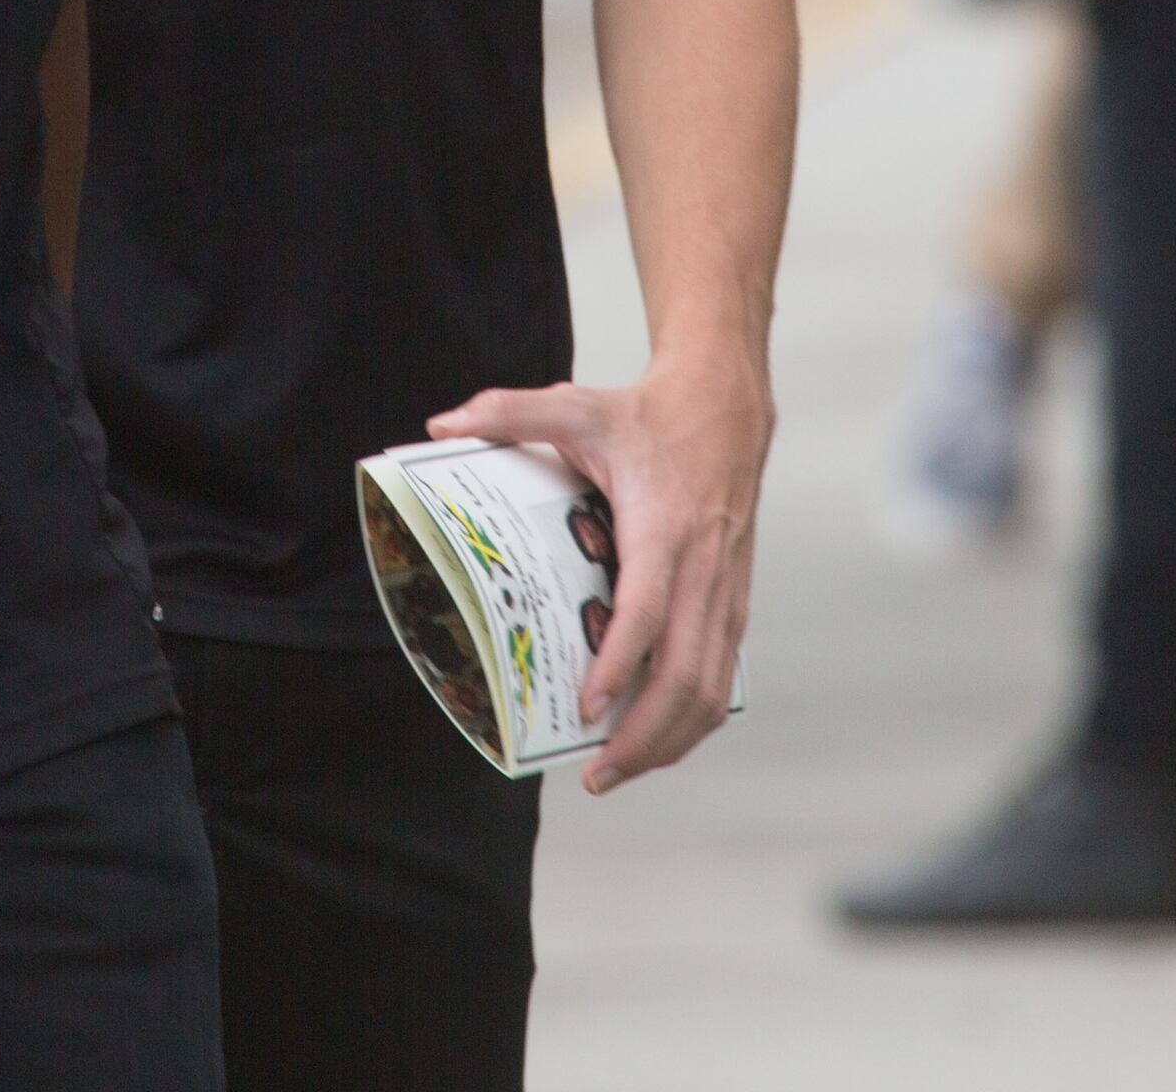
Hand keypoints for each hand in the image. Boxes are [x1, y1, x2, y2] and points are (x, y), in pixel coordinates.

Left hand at [428, 352, 771, 794]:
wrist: (726, 404)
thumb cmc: (649, 414)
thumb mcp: (577, 404)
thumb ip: (509, 411)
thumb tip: (441, 425)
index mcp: (663, 527)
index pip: (647, 610)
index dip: (618, 663)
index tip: (586, 708)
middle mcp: (702, 567)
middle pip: (686, 673)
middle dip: (644, 735)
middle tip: (594, 771)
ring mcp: (724, 589)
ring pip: (712, 686)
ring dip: (670, 739)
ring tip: (618, 769)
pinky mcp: (734, 599)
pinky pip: (724, 675)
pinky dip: (693, 717)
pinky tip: (656, 737)